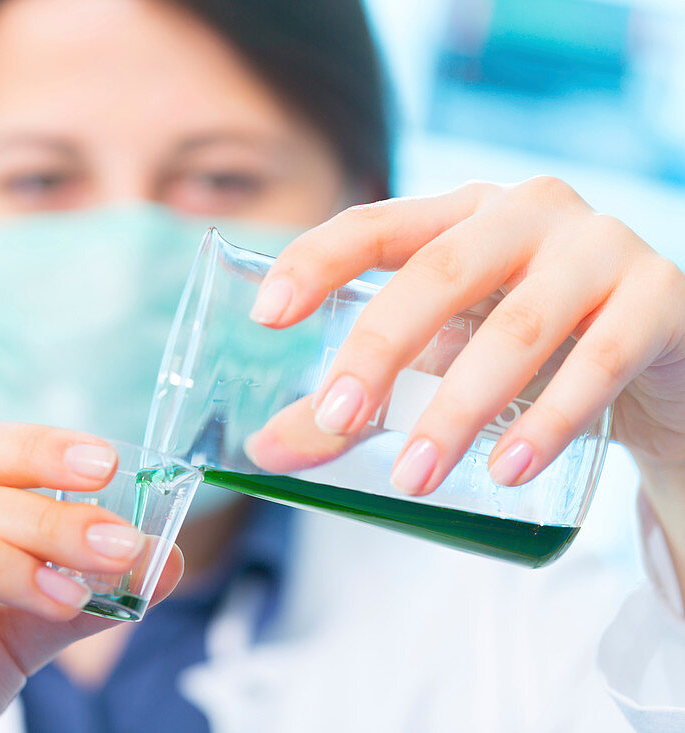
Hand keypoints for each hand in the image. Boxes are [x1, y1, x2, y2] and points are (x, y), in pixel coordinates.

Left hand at [245, 177, 684, 495]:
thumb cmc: (527, 348)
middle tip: (336, 422)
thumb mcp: (440, 361)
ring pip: (517, 326)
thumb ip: (360, 404)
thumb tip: (265, 452)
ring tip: (414, 478)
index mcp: (457, 215)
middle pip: (437, 274)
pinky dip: (550, 419)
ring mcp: (598, 247)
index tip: (267, 315)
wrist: (657, 356)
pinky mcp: (659, 297)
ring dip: (458, 408)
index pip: (374, 225)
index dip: (316, 261)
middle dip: (378, 351)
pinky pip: (602, 358)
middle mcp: (525, 213)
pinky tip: (505, 469)